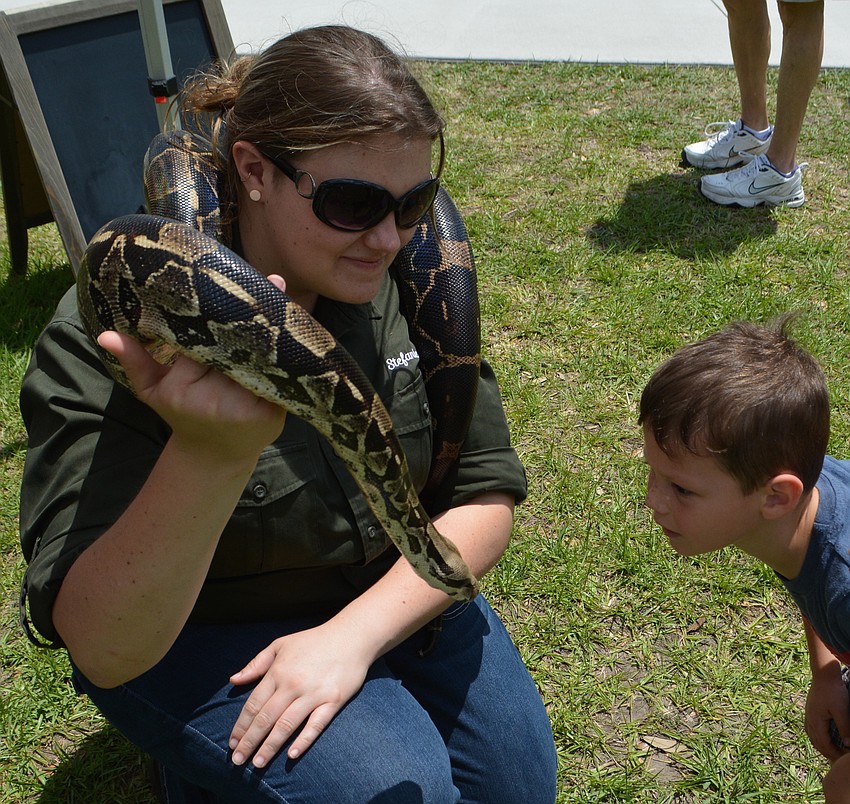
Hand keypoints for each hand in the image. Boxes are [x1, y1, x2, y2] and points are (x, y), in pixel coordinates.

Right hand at [97, 274, 287, 462]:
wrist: (216, 455)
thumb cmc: (183, 414)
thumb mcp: (153, 391)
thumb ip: (135, 361)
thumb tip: (106, 335)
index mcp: (182, 386)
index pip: (201, 340)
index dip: (217, 312)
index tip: (226, 283)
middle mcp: (214, 397)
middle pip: (236, 346)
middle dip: (251, 316)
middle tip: (270, 280)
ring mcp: (245, 406)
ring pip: (260, 358)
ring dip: (272, 331)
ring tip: (280, 295)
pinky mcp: (272, 413)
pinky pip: (279, 375)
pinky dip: (285, 355)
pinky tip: (290, 331)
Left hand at [228, 620, 373, 766]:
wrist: (351, 636)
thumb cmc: (314, 641)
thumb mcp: (281, 645)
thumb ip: (257, 663)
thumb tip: (234, 680)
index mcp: (278, 671)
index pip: (254, 704)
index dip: (241, 726)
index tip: (232, 743)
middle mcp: (293, 684)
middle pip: (266, 718)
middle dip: (250, 742)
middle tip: (238, 761)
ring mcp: (313, 693)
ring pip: (286, 725)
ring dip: (270, 746)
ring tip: (258, 764)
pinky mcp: (333, 700)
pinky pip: (316, 725)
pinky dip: (303, 740)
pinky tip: (291, 755)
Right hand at [806, 665, 849, 760]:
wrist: (824, 675)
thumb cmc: (835, 692)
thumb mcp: (842, 710)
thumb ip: (844, 728)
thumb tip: (847, 745)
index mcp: (816, 721)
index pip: (824, 744)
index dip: (834, 754)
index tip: (843, 759)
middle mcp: (810, 719)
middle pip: (816, 742)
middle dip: (827, 753)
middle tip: (839, 760)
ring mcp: (808, 714)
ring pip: (812, 736)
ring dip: (821, 746)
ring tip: (831, 751)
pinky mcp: (810, 710)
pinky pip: (810, 729)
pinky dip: (816, 737)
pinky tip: (822, 736)